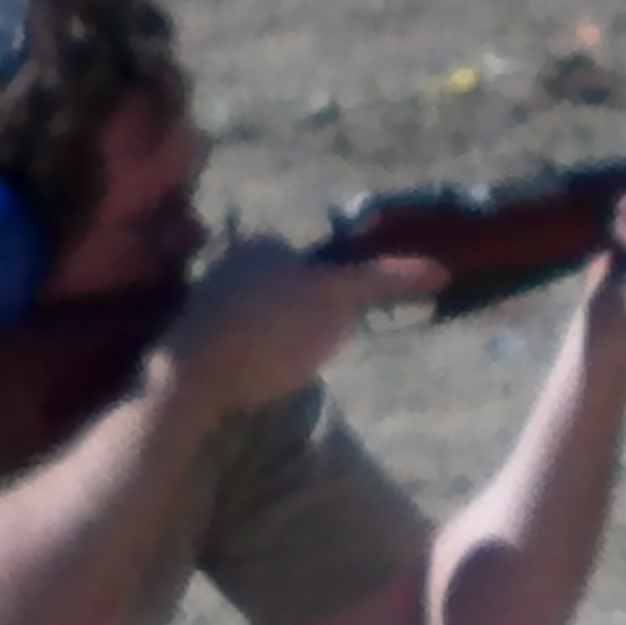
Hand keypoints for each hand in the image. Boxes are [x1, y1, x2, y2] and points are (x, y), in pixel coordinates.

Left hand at [154, 232, 445, 414]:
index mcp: (263, 244)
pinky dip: (249, 359)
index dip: (336, 295)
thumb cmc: (270, 331)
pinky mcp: (189, 340)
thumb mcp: (333, 299)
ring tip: (279, 371)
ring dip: (274, 341)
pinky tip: (251, 380)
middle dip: (301, 318)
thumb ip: (379, 279)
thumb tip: (436, 269)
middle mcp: (229, 263)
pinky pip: (235, 344)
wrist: (193, 377)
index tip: (336, 325)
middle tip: (305, 351)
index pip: (316, 264)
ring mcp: (205, 302)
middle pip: (287, 291)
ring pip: (260, 318)